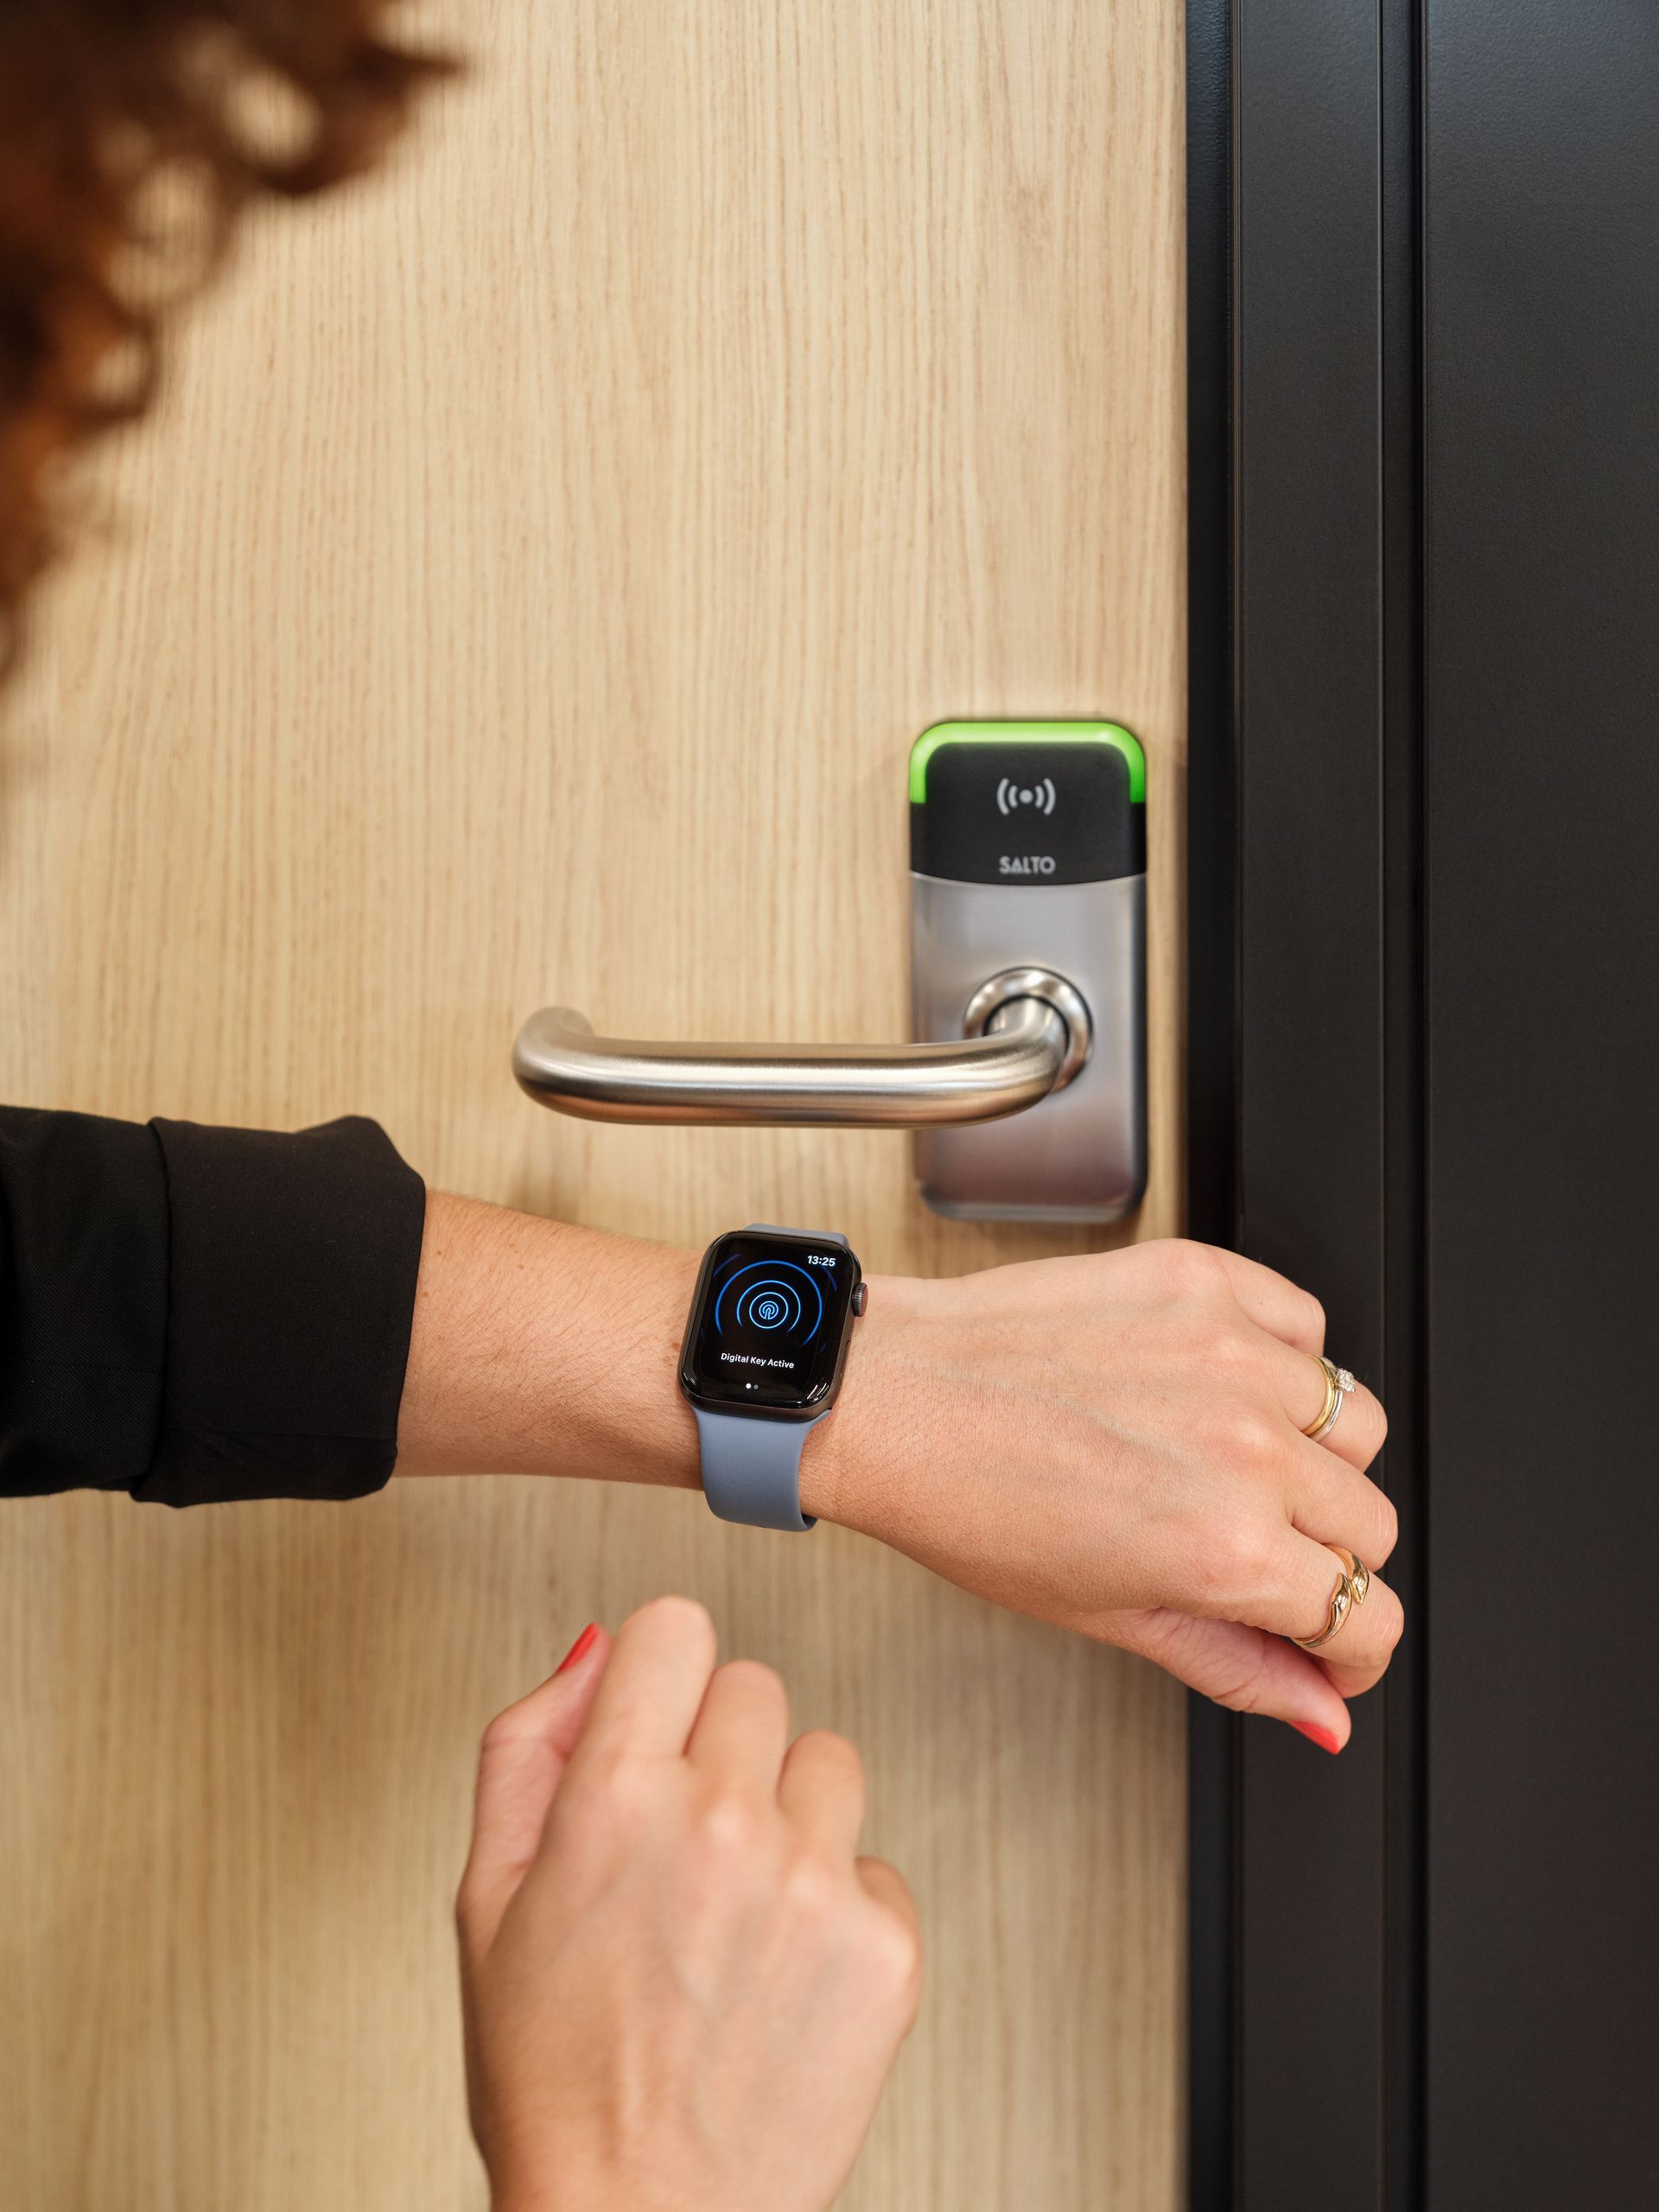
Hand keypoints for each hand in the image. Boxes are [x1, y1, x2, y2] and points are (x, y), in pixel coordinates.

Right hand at [457, 1597, 921, 2211]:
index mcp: (614, 1797)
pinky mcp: (886, 1946)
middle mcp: (721, 1822)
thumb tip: (596, 1648)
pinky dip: (836, 1907)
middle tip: (682, 1851)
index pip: (676, 1627)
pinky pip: (873, 1860)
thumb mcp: (487, 1900)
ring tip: (735, 1915)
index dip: (659, 1677)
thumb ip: (528, 1747)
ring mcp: (814, 1882)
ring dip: (788, 1816)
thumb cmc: (554, 2082)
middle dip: (717, 1751)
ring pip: (826, 1760)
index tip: (655, 1723)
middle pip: (754, 1686)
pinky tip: (779, 1974)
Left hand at [809, 1239, 1399, 1750]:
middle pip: (1370, 1524)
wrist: (892, 1396)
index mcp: (1223, 1548)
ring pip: (1354, 1427)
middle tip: (1255, 1555)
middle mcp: (1244, 1448)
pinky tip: (1219, 1386)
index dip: (1349, 1647)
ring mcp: (1230, 1356)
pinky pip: (1306, 1326)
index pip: (1365, 1613)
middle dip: (1325, 1560)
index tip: (1324, 1642)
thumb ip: (1235, 1664)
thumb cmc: (968, 1505)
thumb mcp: (1106, 1614)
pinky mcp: (1205, 1283)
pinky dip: (1283, 1360)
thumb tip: (1323, 1713)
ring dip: (1312, 1459)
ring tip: (1227, 1464)